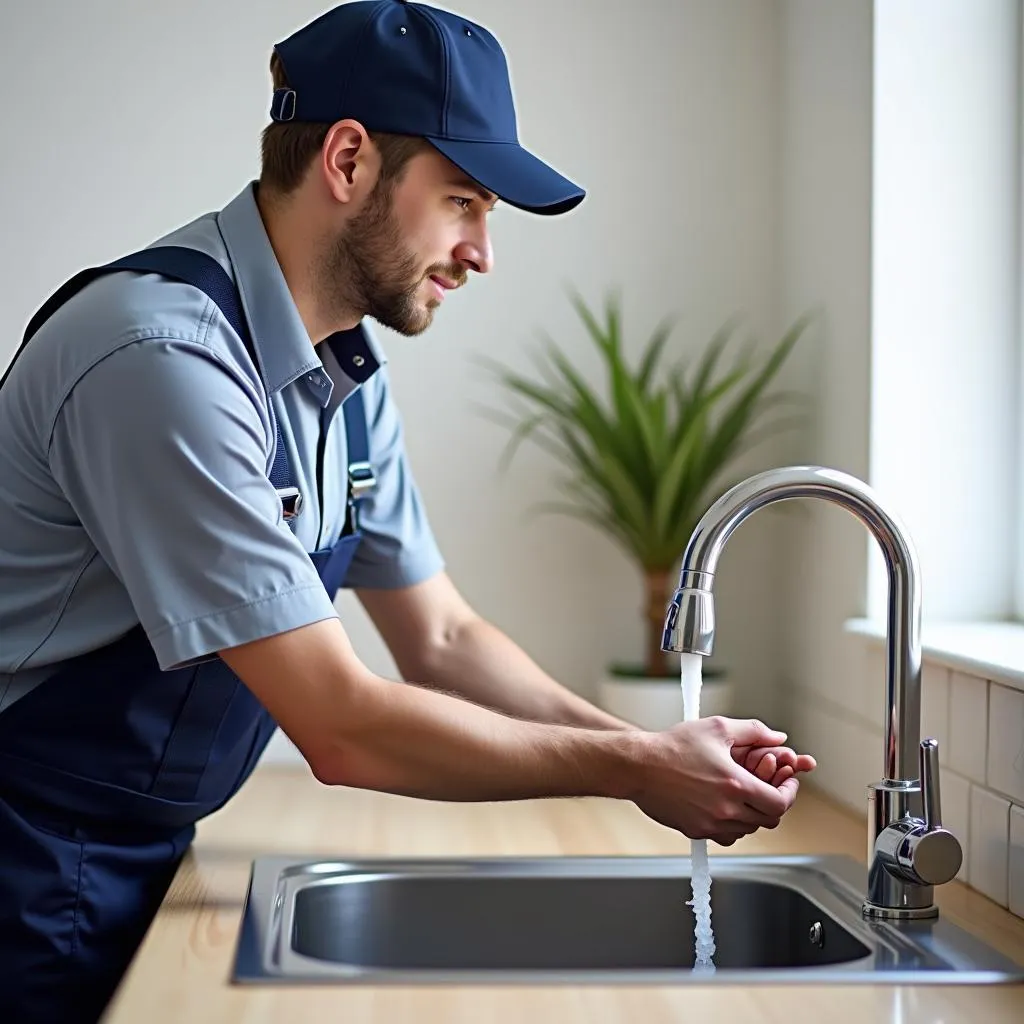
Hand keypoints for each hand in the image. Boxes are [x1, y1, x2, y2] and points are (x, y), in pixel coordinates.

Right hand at [629, 717, 804, 846]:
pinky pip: (726, 836)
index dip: (789, 793)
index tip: (787, 783)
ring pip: (748, 830)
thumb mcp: (717, 728)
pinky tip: (724, 806)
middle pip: (768, 820)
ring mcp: (710, 824)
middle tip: (769, 788)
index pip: (780, 803)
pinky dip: (732, 824)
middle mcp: (726, 809)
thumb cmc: (673, 746)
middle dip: (773, 803)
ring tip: (744, 795)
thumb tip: (779, 738)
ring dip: (753, 814)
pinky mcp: (696, 831)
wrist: (639, 766)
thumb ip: (754, 731)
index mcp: (736, 785)